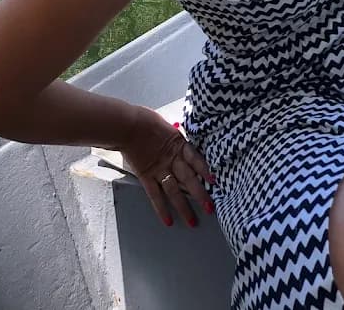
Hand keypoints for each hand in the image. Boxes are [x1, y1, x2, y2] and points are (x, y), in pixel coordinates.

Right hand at [121, 106, 214, 227]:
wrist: (127, 125)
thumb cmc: (146, 121)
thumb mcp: (167, 127)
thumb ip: (176, 138)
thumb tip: (182, 140)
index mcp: (179, 145)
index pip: (196, 159)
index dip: (205, 170)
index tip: (215, 181)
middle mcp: (171, 159)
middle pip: (188, 179)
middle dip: (200, 194)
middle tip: (211, 208)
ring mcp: (159, 169)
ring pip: (174, 191)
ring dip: (184, 207)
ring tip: (193, 222)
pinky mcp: (146, 176)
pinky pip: (154, 195)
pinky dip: (161, 209)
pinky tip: (168, 221)